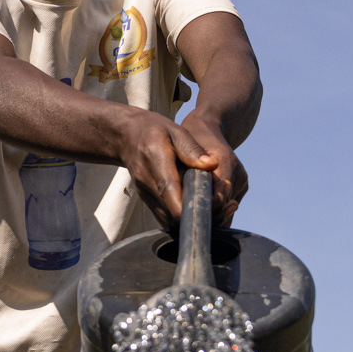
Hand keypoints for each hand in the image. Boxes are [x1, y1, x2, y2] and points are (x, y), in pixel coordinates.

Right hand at [118, 108, 249, 228]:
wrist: (127, 137)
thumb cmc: (154, 131)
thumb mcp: (175, 131)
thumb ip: (192, 149)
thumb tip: (212, 165)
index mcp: (156, 164)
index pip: (170, 192)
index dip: (188, 207)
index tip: (211, 209)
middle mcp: (148, 184)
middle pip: (173, 213)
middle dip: (200, 214)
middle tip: (226, 205)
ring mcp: (146, 196)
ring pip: (171, 220)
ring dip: (193, 218)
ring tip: (217, 205)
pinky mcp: (148, 202)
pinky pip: (167, 218)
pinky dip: (184, 218)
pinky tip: (199, 207)